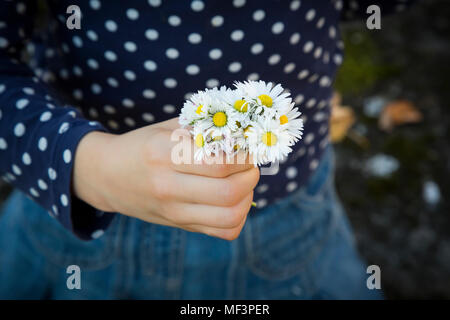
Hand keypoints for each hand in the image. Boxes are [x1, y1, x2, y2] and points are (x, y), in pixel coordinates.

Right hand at [73, 118, 259, 239]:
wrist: (107, 175)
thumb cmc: (143, 146)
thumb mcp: (167, 127)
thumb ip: (203, 126)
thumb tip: (244, 131)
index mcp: (163, 153)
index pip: (219, 162)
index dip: (244, 155)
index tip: (248, 147)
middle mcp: (167, 186)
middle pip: (228, 191)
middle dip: (250, 176)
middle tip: (249, 164)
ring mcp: (172, 210)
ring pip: (229, 216)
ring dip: (247, 197)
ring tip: (244, 183)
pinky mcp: (179, 224)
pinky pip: (222, 232)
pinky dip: (238, 218)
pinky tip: (233, 201)